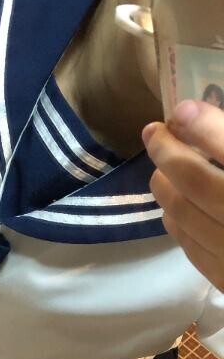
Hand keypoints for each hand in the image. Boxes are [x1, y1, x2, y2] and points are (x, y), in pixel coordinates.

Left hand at [143, 99, 223, 291]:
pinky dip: (176, 222)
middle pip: (198, 183)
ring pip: (185, 216)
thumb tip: (203, 119)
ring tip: (162, 168)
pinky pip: (191, 249)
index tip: (181, 110)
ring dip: (165, 187)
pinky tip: (174, 207)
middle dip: (169, 153)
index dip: (203, 125)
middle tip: (156, 132)